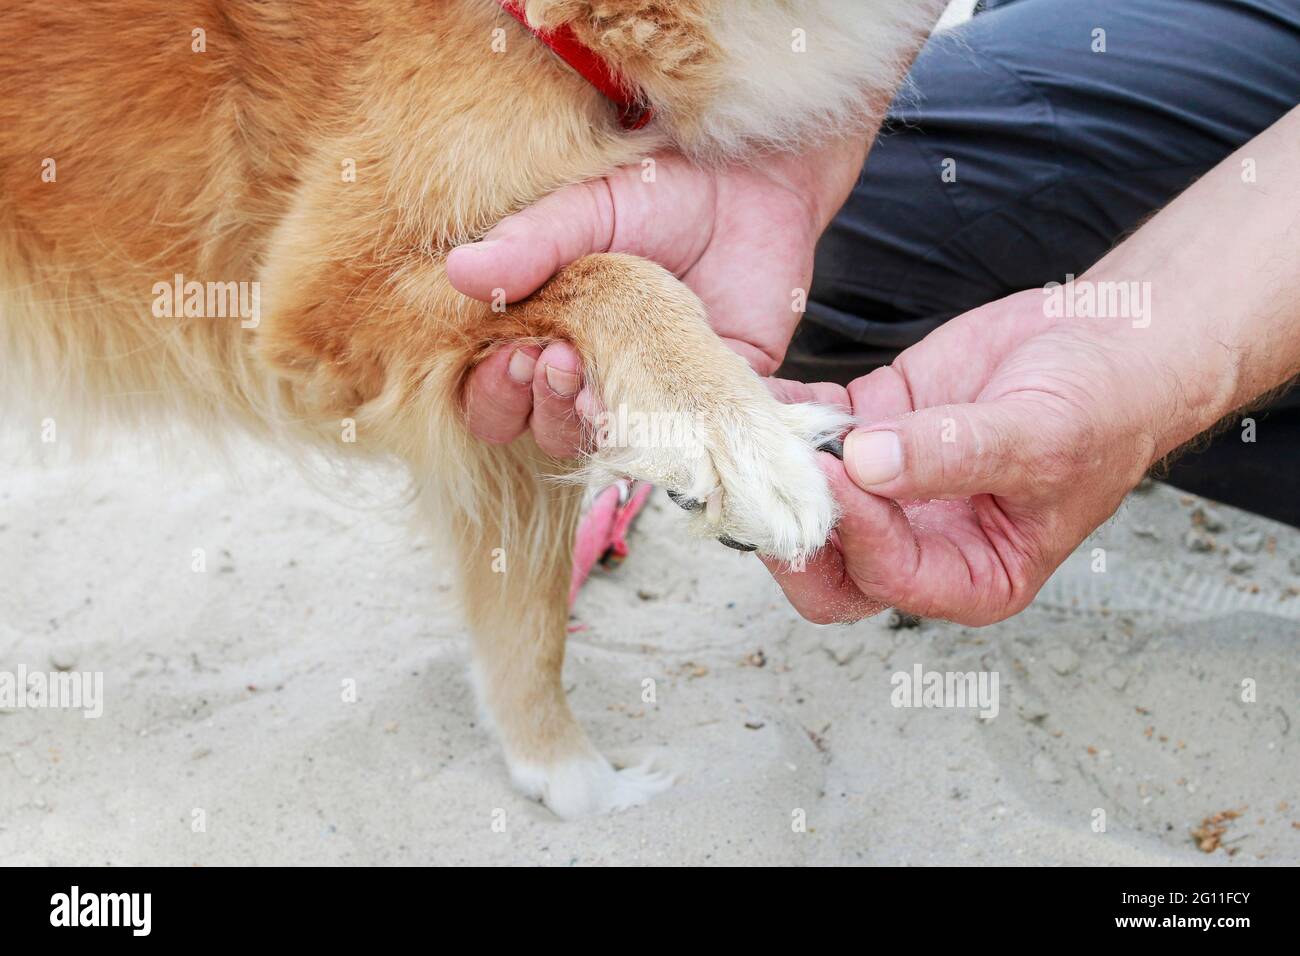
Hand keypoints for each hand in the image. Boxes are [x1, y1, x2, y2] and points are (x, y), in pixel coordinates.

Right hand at [453, 141, 867, 454]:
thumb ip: (532, 242)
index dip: (495, 391)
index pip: (497, 394)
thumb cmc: (659, 192)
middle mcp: (592, 376)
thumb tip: (460, 271)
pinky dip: (699, 439)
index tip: (515, 354)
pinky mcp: (712, 400)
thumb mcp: (589, 208)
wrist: (752, 183)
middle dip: (543, 408)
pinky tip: (693, 414)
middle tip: (560, 363)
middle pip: (545, 431)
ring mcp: (651, 395)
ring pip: (610, 447)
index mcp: (545, 335)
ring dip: (601, 427)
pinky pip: (702, 440)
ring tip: (605, 389)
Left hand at [763, 289, 1179, 625]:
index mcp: (972, 576)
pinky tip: (761, 389)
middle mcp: (921, 542)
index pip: (888, 579)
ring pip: (810, 496)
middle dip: (792, 525)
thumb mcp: (1039, 438)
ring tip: (748, 426)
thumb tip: (866, 465)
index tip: (842, 471)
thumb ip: (953, 455)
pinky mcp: (871, 429)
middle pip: (828, 565)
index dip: (858, 531)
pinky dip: (784, 414)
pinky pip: (814, 432)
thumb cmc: (1102, 407)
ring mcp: (889, 488)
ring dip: (777, 466)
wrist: (1106, 341)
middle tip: (768, 474)